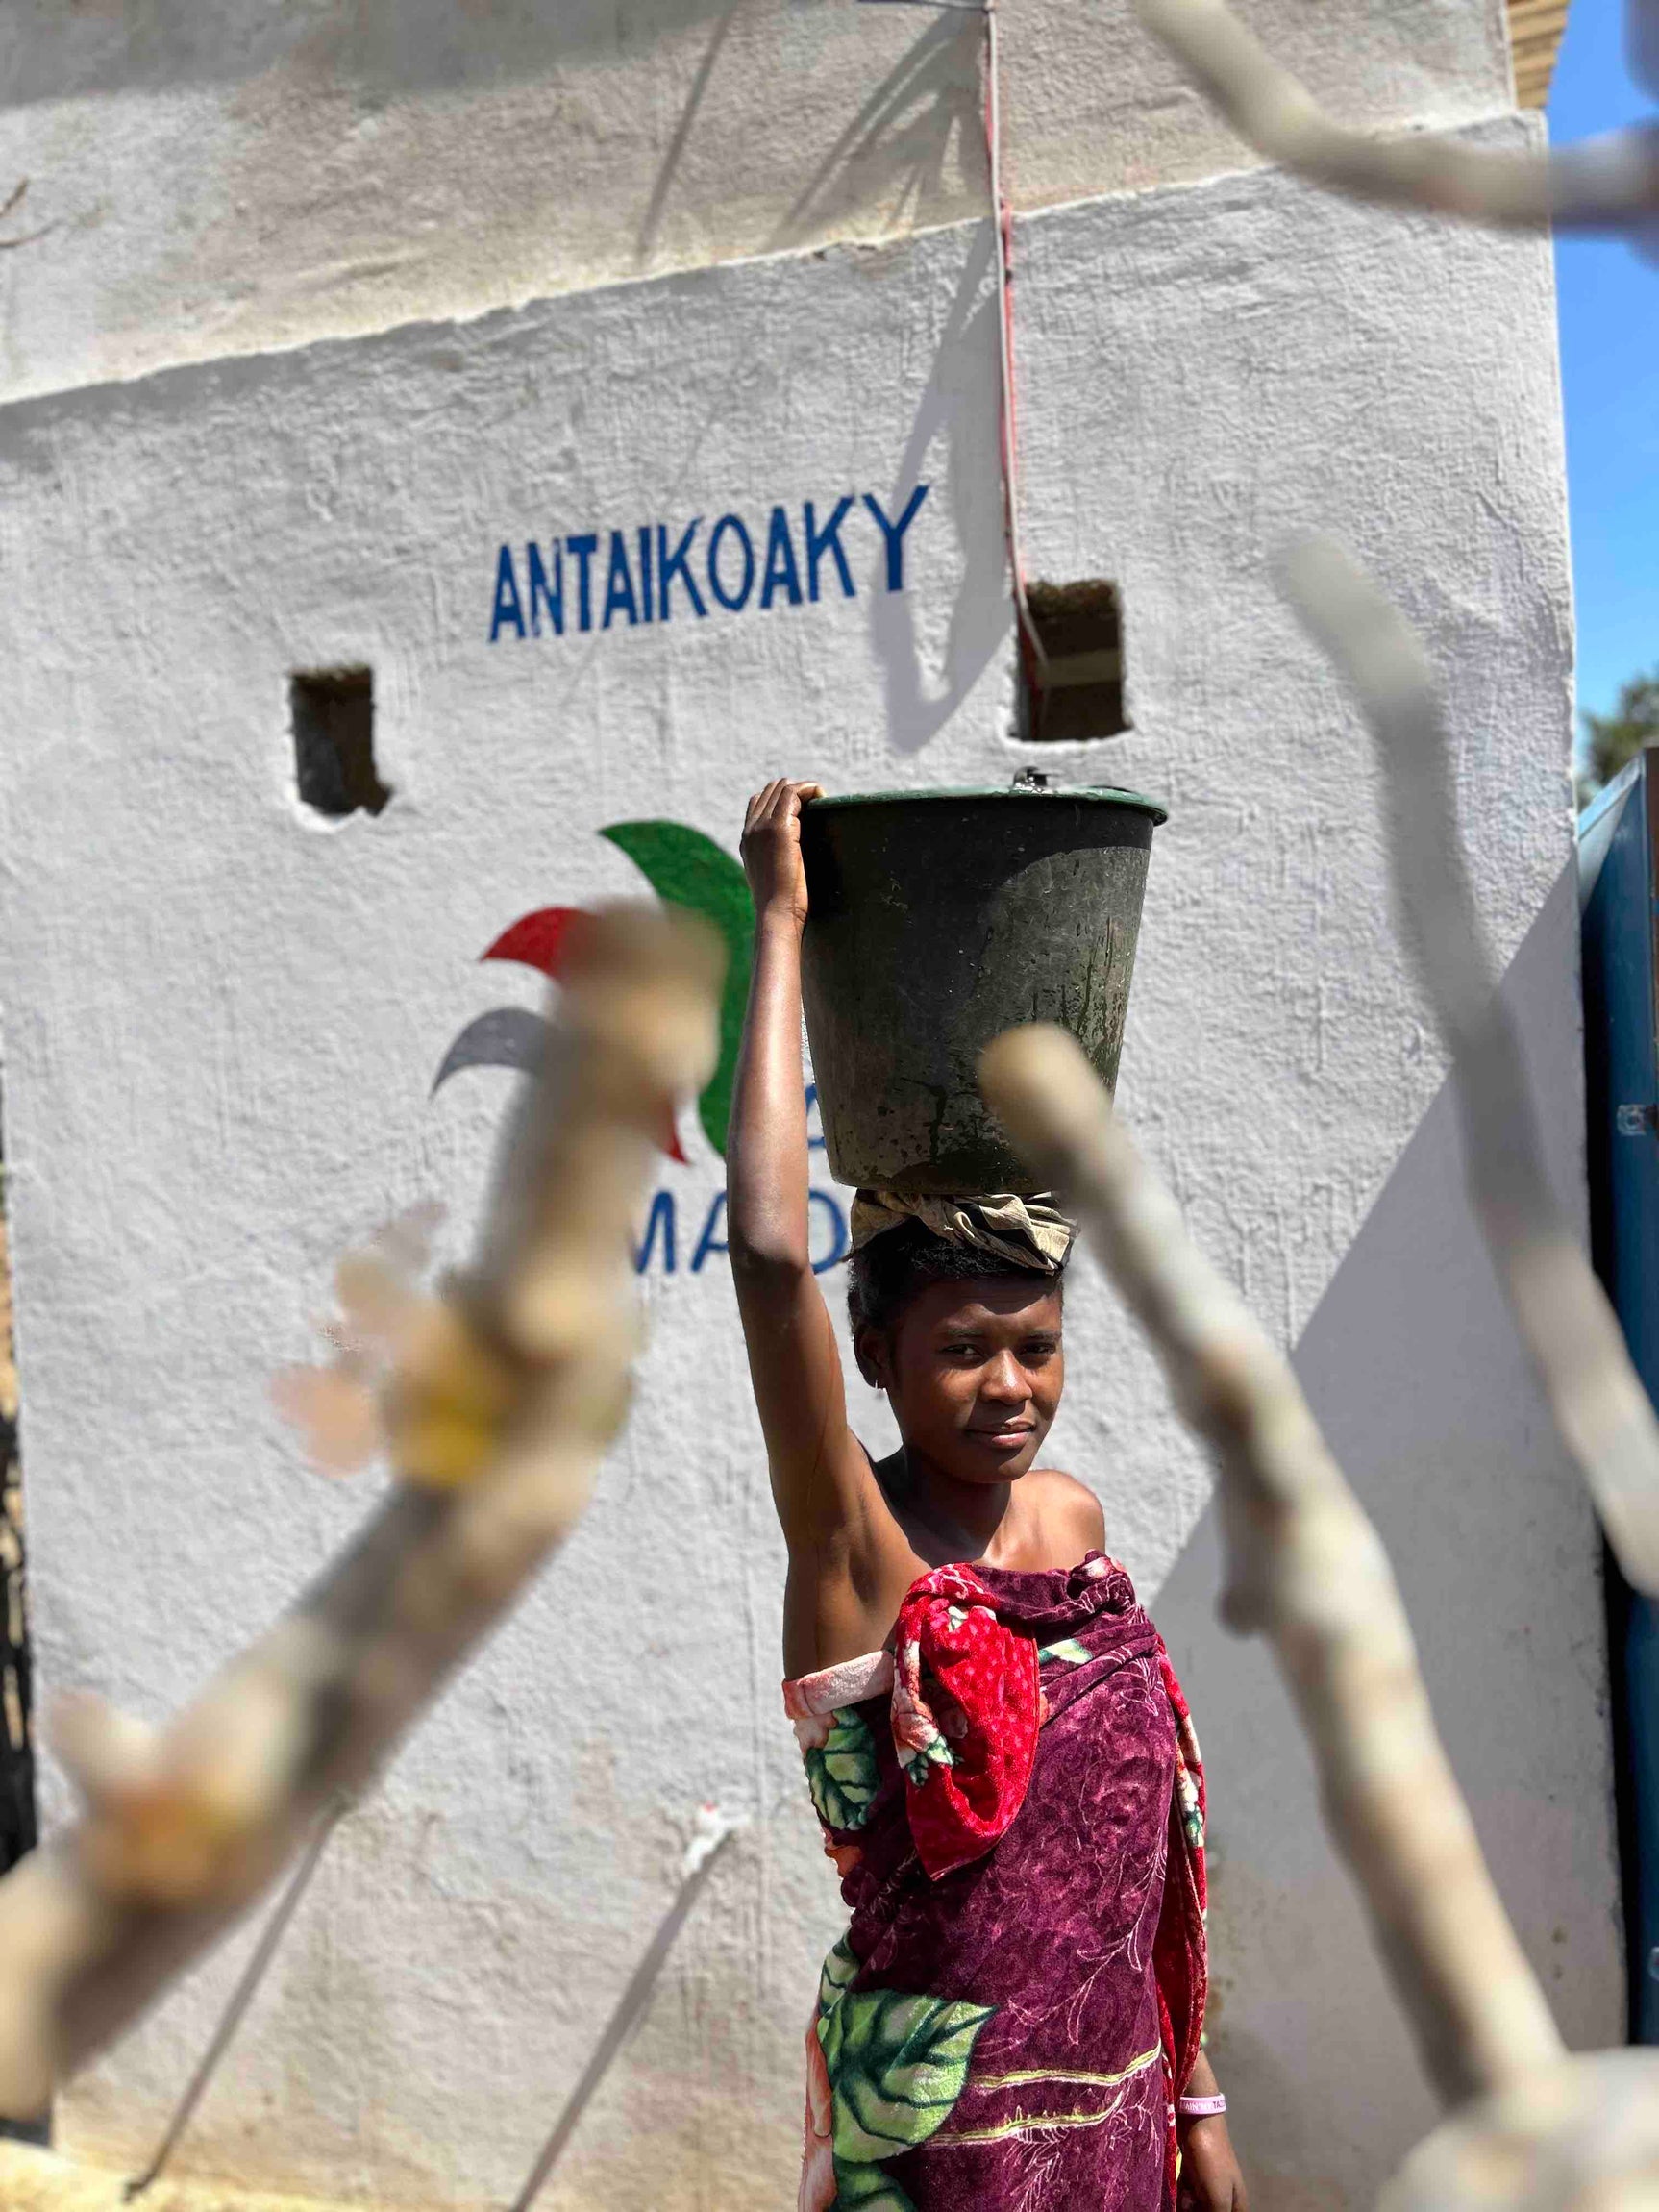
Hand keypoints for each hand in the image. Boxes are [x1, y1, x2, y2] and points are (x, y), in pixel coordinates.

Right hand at [741, 779, 823, 928]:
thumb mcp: (775, 877)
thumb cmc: (782, 905)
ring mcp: (762, 827)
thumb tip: (796, 855)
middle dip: (796, 791)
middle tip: (818, 804)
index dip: (783, 799)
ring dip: (805, 789)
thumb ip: (778, 859)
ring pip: (782, 787)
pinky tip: (823, 797)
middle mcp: (750, 829)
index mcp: (747, 840)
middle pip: (771, 790)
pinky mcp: (779, 828)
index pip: (759, 802)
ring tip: (822, 799)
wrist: (776, 915)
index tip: (806, 809)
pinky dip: (810, 789)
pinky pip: (793, 793)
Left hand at [1178, 2115, 1246, 2211]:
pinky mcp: (1194, 2176)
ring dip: (1188, 2206)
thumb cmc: (1212, 2162)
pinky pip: (1187, 2196)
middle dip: (1197, 2211)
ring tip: (1185, 2197)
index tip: (1199, 2210)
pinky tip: (1180, 2192)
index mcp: (1236, 2206)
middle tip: (1190, 2203)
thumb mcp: (1217, 2199)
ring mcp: (1209, 2186)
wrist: (1198, 2122)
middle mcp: (1225, 2198)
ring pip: (1198, 2207)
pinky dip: (1182, 2198)